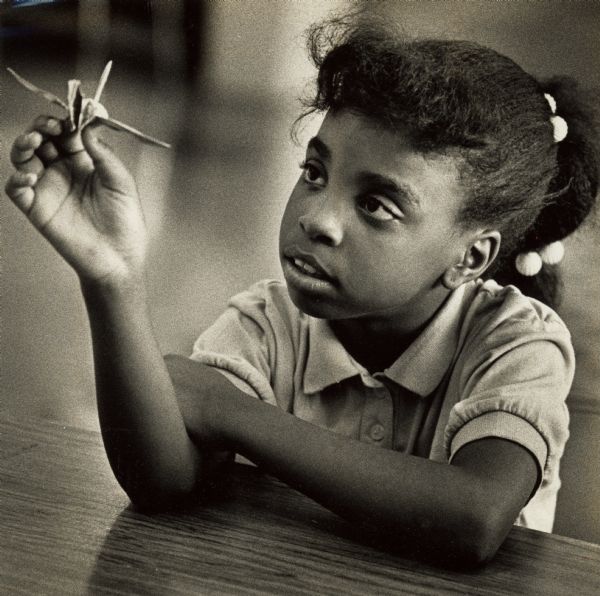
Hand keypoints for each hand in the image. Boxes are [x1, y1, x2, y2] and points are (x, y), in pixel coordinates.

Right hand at [5, 116, 147, 285]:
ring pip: (23, 158)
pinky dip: (18, 179)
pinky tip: (31, 176)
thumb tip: (87, 128)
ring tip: (35, 141)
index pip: (66, 133)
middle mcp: (63, 171)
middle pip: (42, 140)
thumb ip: (104, 155)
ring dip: (24, 144)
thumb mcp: (121, 183)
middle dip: (42, 127)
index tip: (69, 117)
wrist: (119, 258)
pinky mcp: (38, 209)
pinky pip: (16, 189)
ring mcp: (48, 189)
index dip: (65, 122)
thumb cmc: (125, 222)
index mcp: (84, 163)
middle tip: (49, 126)